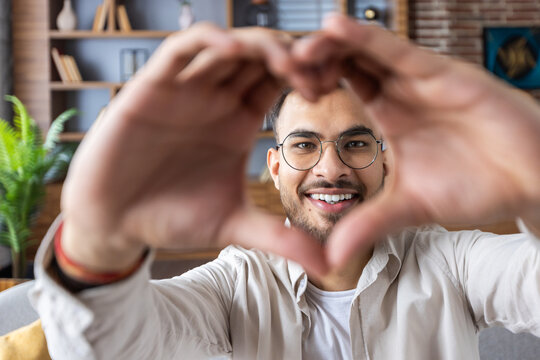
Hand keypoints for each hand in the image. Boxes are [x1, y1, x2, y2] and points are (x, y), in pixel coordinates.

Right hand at [61, 24, 327, 275]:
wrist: (117, 222)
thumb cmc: (172, 217)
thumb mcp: (234, 225)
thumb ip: (279, 238)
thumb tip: (327, 266)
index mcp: (238, 120)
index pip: (278, 80)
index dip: (305, 74)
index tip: (328, 84)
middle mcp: (215, 99)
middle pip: (258, 55)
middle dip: (290, 53)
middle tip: (315, 65)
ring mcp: (184, 90)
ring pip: (226, 45)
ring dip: (258, 43)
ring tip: (285, 59)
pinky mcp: (151, 87)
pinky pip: (180, 50)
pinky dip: (206, 40)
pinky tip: (231, 47)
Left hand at [290, 14, 539, 265]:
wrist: (529, 182)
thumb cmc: (475, 187)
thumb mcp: (407, 208)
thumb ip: (367, 225)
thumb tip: (329, 257)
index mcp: (387, 115)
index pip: (340, 87)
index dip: (309, 83)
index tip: (274, 88)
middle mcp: (398, 90)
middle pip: (345, 63)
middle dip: (311, 60)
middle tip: (275, 63)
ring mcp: (419, 78)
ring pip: (364, 51)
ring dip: (329, 46)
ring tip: (297, 47)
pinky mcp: (442, 73)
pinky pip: (397, 50)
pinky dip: (367, 38)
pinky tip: (335, 28)